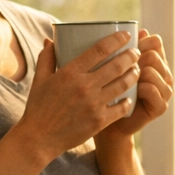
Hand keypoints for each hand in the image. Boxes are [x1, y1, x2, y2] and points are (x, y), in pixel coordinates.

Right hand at [15, 32, 140, 159]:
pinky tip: (129, 96)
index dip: (117, 39)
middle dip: (132, 55)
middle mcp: (84, 87)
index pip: (100, 49)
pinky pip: (122, 107)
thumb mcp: (39, 80)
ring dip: (134, 74)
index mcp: (70, 73)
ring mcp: (93, 104)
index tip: (126, 35)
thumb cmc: (38, 108)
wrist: (39, 138)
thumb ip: (46, 58)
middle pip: (117, 65)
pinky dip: (128, 99)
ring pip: (124, 84)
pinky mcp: (99, 121)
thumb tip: (49, 40)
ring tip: (136, 70)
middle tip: (136, 52)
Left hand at [100, 30, 172, 141]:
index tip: (123, 48)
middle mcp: (162, 73)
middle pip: (154, 54)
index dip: (140, 42)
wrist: (106, 125)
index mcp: (154, 61)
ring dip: (137, 73)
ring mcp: (164, 90)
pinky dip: (141, 88)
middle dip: (136, 58)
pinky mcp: (160, 106)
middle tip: (119, 68)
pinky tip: (132, 91)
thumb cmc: (104, 93)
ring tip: (124, 80)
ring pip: (153, 70)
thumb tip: (138, 30)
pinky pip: (153, 90)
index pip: (155, 42)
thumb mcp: (109, 68)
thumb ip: (119, 50)